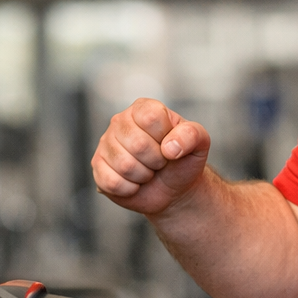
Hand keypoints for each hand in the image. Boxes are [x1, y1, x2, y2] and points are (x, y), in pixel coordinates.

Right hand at [92, 98, 211, 215]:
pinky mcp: (98, 167)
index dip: (166, 137)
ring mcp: (106, 144)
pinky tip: (134, 183)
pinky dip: (130, 189)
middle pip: (137, 144)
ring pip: (124, 165)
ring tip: (148, 171)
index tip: (171, 144)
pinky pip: (112, 182)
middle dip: (157, 160)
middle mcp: (120, 121)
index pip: (151, 117)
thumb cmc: (183, 160)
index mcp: (144, 108)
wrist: (173, 188)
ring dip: (144, 176)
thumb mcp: (199, 144)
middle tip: (160, 162)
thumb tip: (170, 147)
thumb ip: (192, 135)